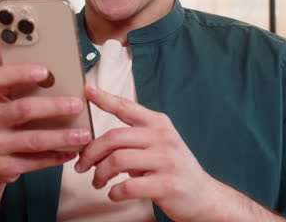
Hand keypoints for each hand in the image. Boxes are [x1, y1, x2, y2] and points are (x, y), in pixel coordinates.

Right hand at [0, 33, 92, 184]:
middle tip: (78, 104)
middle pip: (23, 110)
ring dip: (62, 136)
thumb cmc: (1, 120)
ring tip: (85, 133)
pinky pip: (35, 163)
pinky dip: (56, 158)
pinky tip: (73, 151)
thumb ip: (0, 66)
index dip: (21, 74)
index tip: (46, 71)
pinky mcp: (3, 168)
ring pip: (33, 140)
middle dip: (54, 107)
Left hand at [74, 83, 217, 220]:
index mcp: (159, 124)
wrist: (203, 196)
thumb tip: (97, 143)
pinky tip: (114, 194)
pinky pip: (128, 186)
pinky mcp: (167, 185)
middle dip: (91, 152)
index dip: (105, 98)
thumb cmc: (173, 169)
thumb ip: (133, 139)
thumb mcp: (158, 144)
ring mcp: (166, 160)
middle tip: (82, 165)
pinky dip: (114, 192)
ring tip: (97, 182)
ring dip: (100, 174)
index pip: (127, 107)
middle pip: (114, 137)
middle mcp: (163, 138)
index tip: (88, 89)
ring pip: (118, 160)